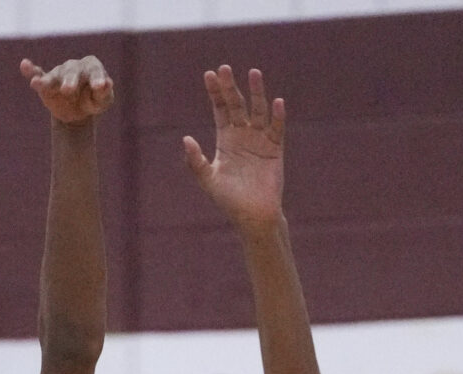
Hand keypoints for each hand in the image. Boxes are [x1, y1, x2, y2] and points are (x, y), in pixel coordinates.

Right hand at [22, 55, 113, 123]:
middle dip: (70, 80)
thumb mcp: (102, 100)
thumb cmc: (93, 101)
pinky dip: (30, 71)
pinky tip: (24, 65)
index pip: (95, 70)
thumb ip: (104, 93)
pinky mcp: (47, 84)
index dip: (97, 78)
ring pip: (53, 76)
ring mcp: (59, 74)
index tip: (100, 87)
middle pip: (72, 72)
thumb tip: (107, 84)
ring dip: (48, 81)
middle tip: (68, 90)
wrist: (78, 112)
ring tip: (41, 84)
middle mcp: (74, 67)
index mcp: (91, 67)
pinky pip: (37, 75)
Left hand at [184, 65, 284, 232]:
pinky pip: (277, 129)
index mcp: (226, 139)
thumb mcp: (208, 180)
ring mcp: (260, 140)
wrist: (253, 217)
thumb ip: (195, 161)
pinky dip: (277, 116)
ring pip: (258, 110)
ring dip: (257, 92)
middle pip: (237, 104)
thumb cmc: (229, 201)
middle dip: (230, 87)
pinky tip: (276, 103)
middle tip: (225, 68)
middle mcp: (243, 134)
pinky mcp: (275, 149)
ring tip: (254, 73)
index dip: (215, 93)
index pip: (220, 109)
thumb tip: (185, 138)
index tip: (209, 75)